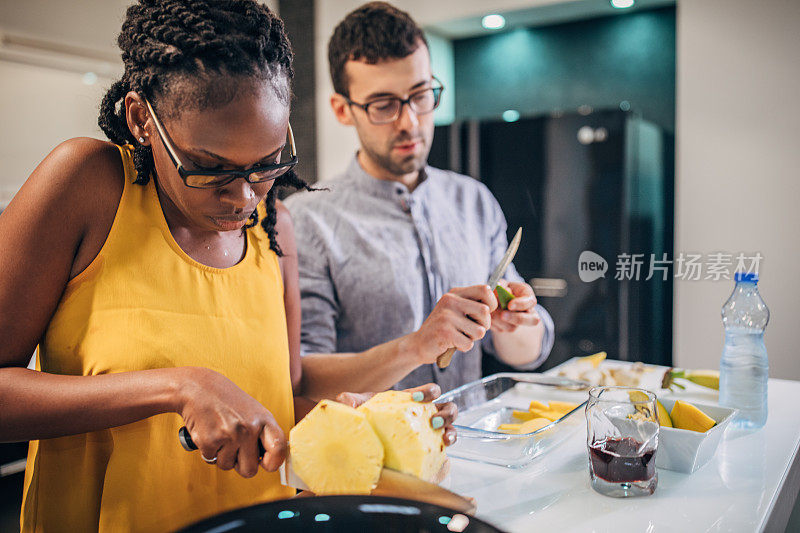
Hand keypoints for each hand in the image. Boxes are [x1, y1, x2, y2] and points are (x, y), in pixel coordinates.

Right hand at [178, 367, 286, 477]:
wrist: (198, 388)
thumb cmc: (228, 401)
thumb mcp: (254, 412)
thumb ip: (263, 434)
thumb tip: (270, 462)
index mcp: (264, 419)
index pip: (279, 450)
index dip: (274, 463)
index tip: (266, 464)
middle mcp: (249, 428)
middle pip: (250, 470)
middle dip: (241, 465)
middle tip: (235, 450)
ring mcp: (229, 435)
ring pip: (227, 466)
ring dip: (222, 456)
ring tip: (221, 435)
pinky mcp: (209, 440)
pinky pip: (210, 459)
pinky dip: (208, 451)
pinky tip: (209, 433)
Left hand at [335, 383, 456, 446]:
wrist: (365, 439)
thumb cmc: (368, 418)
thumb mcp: (360, 407)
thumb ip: (352, 401)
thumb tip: (344, 399)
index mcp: (412, 401)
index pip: (429, 392)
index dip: (429, 391)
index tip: (418, 398)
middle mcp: (424, 414)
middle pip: (447, 407)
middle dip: (446, 412)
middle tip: (433, 420)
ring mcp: (428, 432)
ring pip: (450, 425)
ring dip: (450, 428)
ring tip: (444, 436)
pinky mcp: (429, 448)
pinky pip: (443, 446)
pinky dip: (446, 446)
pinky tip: (442, 449)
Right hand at [406, 285, 496, 363]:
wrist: (419, 344)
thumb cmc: (444, 328)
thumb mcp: (456, 310)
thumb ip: (473, 304)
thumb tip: (498, 301)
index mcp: (455, 293)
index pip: (485, 290)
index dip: (492, 304)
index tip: (483, 314)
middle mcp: (450, 301)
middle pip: (486, 312)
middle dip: (483, 326)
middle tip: (470, 330)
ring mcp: (447, 316)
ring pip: (480, 331)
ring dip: (472, 338)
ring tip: (459, 336)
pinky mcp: (445, 332)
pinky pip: (469, 344)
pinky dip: (463, 347)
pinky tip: (452, 343)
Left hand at [491, 280, 540, 333]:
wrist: (496, 299)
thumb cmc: (500, 288)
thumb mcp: (500, 283)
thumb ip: (499, 285)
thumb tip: (497, 291)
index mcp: (527, 296)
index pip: (530, 301)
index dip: (521, 304)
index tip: (510, 305)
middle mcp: (528, 310)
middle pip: (532, 320)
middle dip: (515, 318)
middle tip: (502, 315)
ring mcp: (520, 322)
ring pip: (513, 327)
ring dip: (499, 321)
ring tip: (490, 312)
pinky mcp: (509, 328)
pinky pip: (501, 329)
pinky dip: (493, 324)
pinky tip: (489, 316)